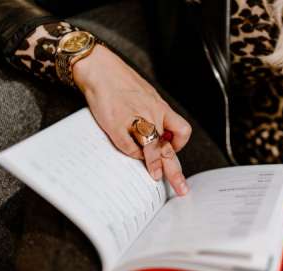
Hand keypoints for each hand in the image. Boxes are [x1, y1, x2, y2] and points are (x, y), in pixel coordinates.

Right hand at [73, 45, 190, 195]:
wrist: (101, 69)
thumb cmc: (123, 82)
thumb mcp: (147, 95)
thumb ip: (155, 114)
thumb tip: (161, 135)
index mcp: (160, 108)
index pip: (181, 130)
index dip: (180, 144)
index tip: (174, 150)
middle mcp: (151, 115)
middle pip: (168, 148)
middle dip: (175, 171)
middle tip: (181, 189)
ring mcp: (134, 121)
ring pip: (151, 150)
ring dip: (155, 166)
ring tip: (156, 177)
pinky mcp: (116, 126)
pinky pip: (128, 148)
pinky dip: (132, 155)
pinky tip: (132, 155)